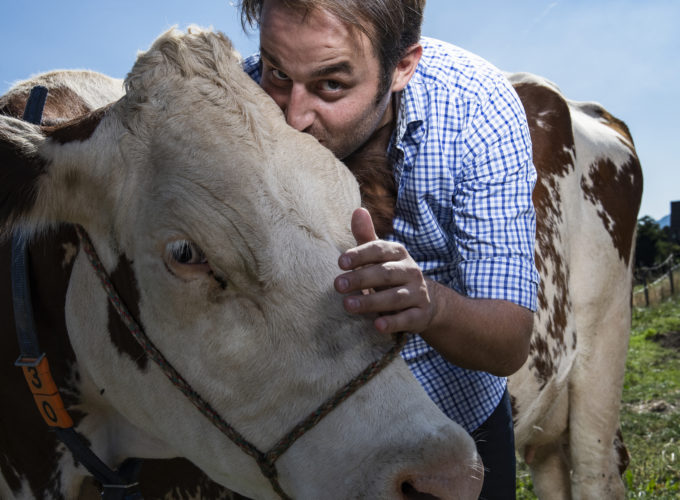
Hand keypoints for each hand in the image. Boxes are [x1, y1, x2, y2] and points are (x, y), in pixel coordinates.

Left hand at [334, 208, 435, 333]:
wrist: (426, 301)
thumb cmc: (392, 275)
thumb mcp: (380, 256)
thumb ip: (366, 237)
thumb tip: (358, 210)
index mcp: (398, 254)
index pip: (379, 250)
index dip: (360, 255)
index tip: (340, 262)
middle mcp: (410, 271)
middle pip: (385, 274)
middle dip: (360, 279)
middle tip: (337, 285)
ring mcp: (417, 294)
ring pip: (395, 297)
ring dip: (371, 302)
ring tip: (348, 305)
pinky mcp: (420, 315)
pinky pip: (407, 319)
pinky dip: (393, 323)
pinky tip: (377, 326)